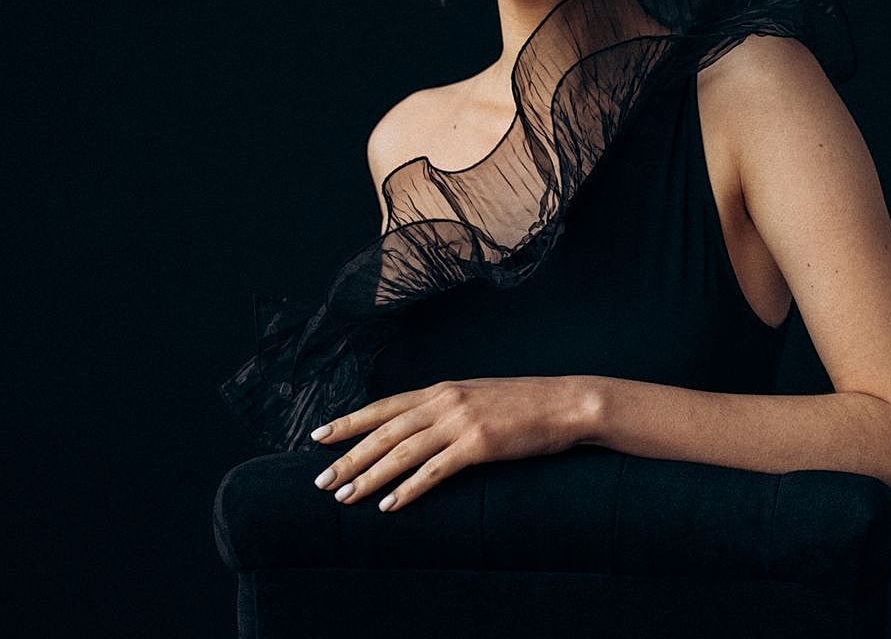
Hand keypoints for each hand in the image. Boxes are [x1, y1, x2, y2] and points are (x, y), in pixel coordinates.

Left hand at [308, 377, 587, 511]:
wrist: (567, 403)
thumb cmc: (527, 403)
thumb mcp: (479, 395)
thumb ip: (448, 407)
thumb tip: (420, 424)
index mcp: (443, 389)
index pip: (384, 407)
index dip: (348, 422)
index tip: (319, 436)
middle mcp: (445, 401)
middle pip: (384, 432)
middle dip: (348, 456)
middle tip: (321, 481)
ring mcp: (461, 422)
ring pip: (401, 453)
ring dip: (369, 477)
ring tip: (345, 497)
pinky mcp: (478, 445)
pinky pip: (433, 471)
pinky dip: (407, 489)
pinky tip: (389, 505)